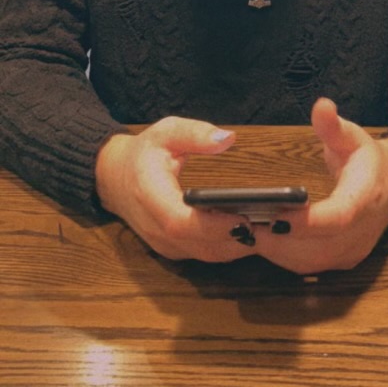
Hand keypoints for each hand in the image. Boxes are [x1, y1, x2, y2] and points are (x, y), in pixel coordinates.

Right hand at [95, 116, 255, 262]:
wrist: (114, 178)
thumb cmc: (144, 152)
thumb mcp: (166, 131)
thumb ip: (195, 133)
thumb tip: (227, 138)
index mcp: (149, 195)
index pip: (180, 221)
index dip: (213, 224)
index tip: (245, 216)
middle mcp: (156, 228)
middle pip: (200, 244)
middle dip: (237, 237)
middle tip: (273, 223)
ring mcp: (164, 243)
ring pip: (206, 254)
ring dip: (238, 245)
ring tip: (270, 227)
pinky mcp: (173, 249)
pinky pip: (205, 254)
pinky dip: (229, 246)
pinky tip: (253, 231)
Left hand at [254, 98, 387, 273]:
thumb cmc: (367, 158)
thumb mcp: (353, 135)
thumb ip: (333, 125)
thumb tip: (322, 105)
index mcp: (367, 197)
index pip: (340, 217)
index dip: (308, 222)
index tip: (275, 216)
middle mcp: (362, 232)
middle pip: (319, 247)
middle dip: (279, 239)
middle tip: (241, 222)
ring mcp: (352, 251)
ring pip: (311, 262)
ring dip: (276, 250)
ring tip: (242, 229)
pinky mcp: (342, 261)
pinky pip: (310, 266)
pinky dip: (282, 256)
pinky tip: (258, 239)